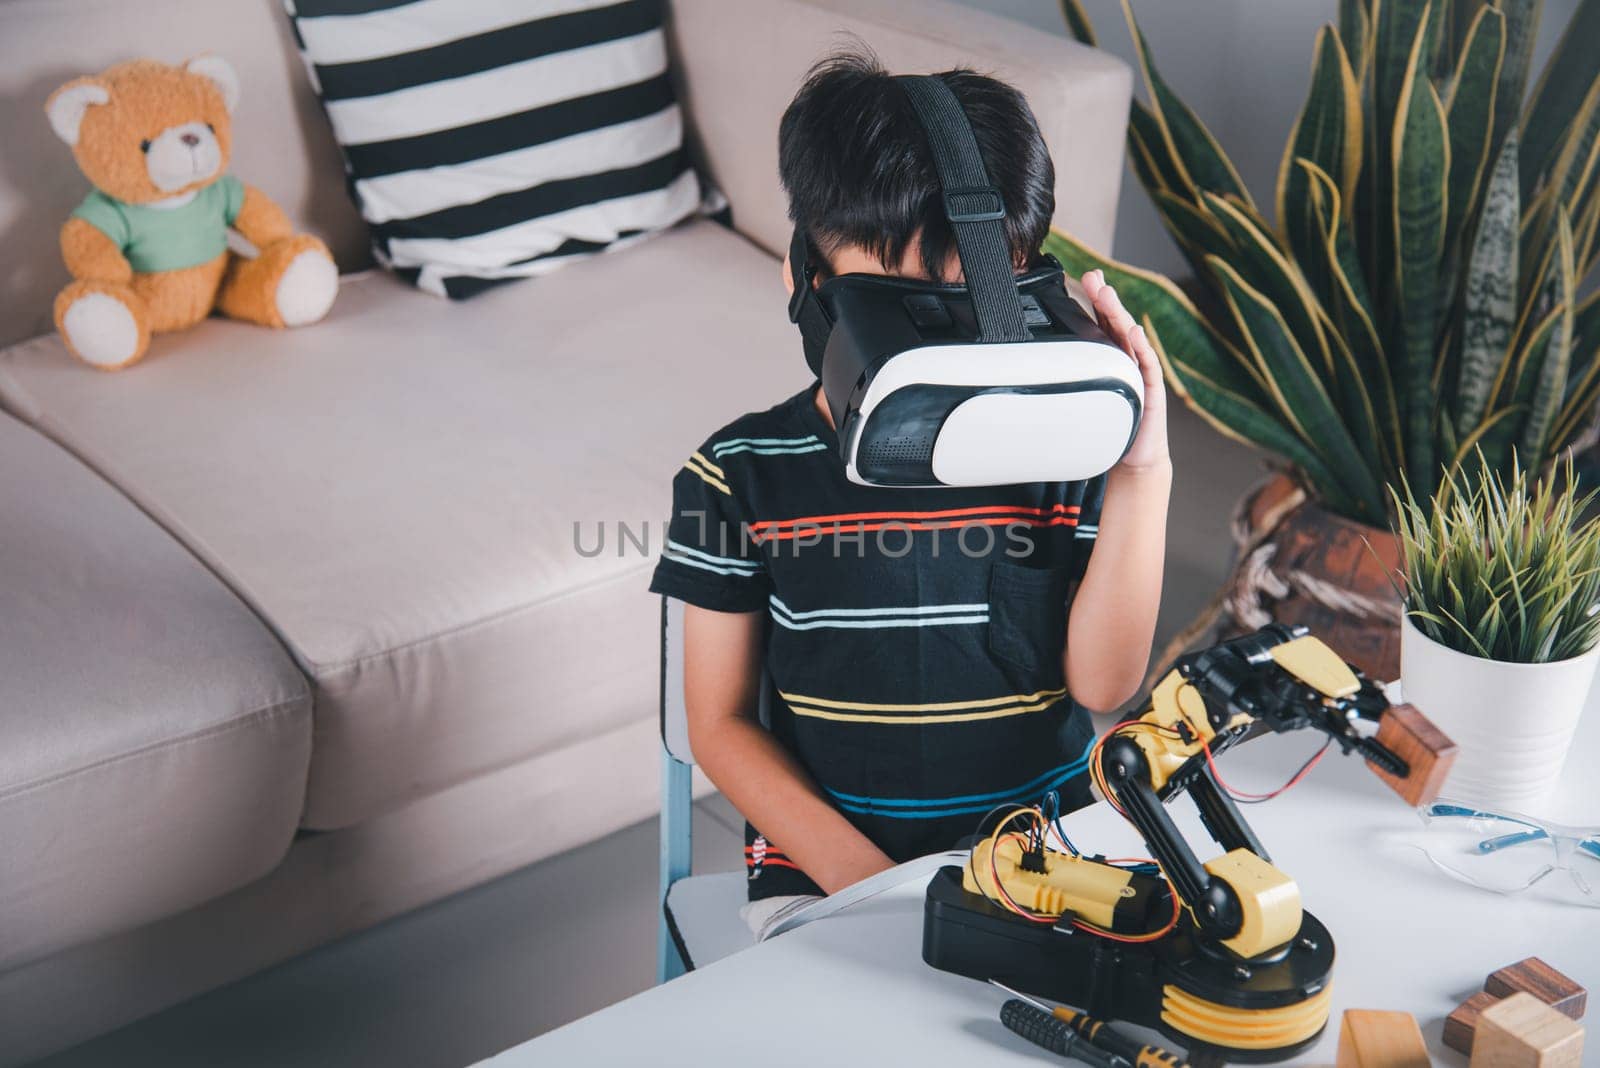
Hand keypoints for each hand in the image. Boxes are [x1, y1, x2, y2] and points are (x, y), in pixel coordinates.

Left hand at [1080, 270, 1168, 470]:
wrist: (1134, 456)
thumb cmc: (1109, 425)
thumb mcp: (1083, 398)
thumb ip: (1067, 380)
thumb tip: (1031, 370)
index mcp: (1113, 357)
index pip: (1104, 322)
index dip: (1096, 299)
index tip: (1084, 276)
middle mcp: (1128, 359)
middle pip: (1115, 323)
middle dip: (1104, 298)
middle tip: (1093, 277)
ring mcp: (1140, 372)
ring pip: (1129, 337)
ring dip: (1118, 314)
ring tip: (1107, 294)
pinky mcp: (1151, 390)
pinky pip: (1147, 365)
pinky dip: (1141, 348)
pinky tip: (1134, 332)